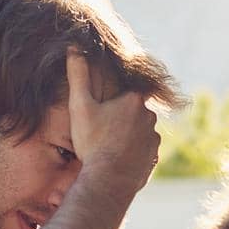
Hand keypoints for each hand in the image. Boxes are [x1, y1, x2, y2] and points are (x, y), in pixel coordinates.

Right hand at [66, 49, 159, 192]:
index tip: (100, 112)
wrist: (108, 181)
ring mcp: (154, 139)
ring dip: (126, 135)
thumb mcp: (80, 106)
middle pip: (132, 111)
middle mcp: (150, 117)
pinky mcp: (154, 158)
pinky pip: (142, 149)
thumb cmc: (92, 143)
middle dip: (118, 118)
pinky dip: (132, 152)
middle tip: (100, 131)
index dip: (111, 101)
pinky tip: (117, 158)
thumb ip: (78, 76)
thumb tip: (74, 47)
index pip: (124, 92)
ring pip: (138, 130)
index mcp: (134, 100)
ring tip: (107, 146)